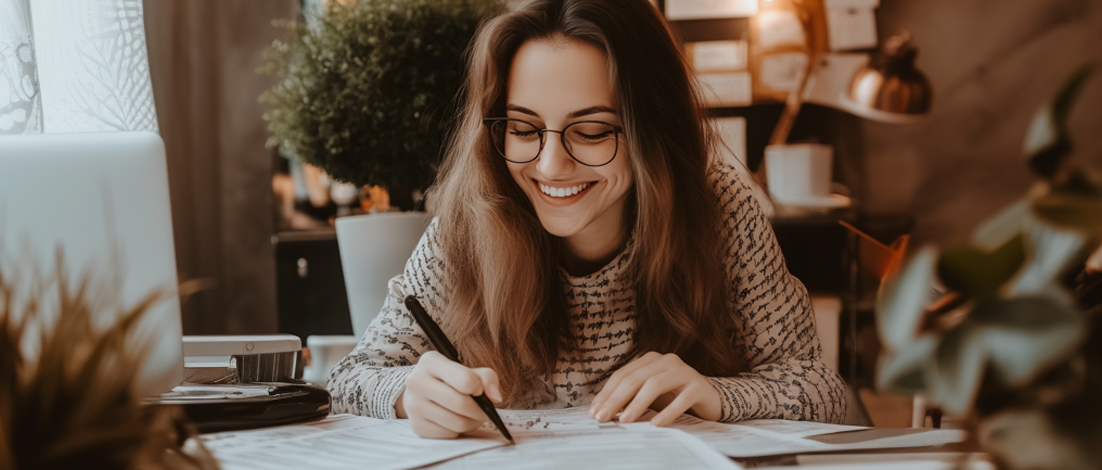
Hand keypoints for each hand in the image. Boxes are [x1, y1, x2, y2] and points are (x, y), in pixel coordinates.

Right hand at [396, 351, 503, 438]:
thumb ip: (487, 377)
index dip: (479, 388)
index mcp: (431, 362)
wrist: (420, 390)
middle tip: (484, 411)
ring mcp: (414, 405)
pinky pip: (448, 434)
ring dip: (472, 423)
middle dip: (480, 411)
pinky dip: (458, 431)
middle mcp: (417, 381)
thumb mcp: (468, 369)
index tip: (479, 390)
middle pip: (462, 404)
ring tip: (472, 416)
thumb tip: (495, 398)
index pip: (466, 380)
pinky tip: (456, 421)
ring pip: (457, 423)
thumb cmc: (449, 378)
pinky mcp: (416, 425)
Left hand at [588, 352, 720, 426]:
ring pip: (655, 385)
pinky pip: (681, 399)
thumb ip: (630, 398)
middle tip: (603, 418)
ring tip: (625, 421)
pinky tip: (656, 424)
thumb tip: (603, 412)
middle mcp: (666, 360)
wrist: (710, 399)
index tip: (594, 412)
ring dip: (637, 404)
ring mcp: (683, 371)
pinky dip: (667, 412)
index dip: (606, 393)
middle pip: (635, 379)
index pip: (622, 375)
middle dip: (616, 399)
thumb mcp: (650, 396)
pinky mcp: (699, 385)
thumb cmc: (674, 397)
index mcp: (650, 359)